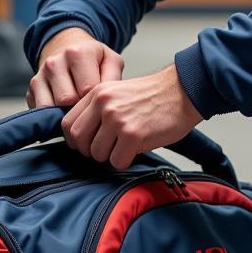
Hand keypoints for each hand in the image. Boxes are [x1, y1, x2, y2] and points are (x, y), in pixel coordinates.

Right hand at [27, 28, 123, 108]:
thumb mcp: (110, 61)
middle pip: (67, 100)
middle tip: (87, 104)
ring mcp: (40, 75)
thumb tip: (103, 100)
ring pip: (51, 108)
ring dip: (65, 112)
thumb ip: (113, 78)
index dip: (96, 99)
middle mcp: (54, 62)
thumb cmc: (93, 60)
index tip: (100, 98)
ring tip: (76, 106)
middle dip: (79, 107)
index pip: (87, 89)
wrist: (68, 49)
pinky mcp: (31, 89)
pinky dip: (53, 115)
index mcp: (77, 53)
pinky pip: (41, 111)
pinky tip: (64, 109)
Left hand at [62, 64, 203, 169]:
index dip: (75, 140)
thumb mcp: (118, 93)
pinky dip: (126, 161)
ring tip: (126, 147)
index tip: (87, 144)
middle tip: (107, 150)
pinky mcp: (133, 135)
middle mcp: (104, 105)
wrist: (183, 91)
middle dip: (90, 151)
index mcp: (98, 93)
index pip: (68, 124)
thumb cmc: (154, 95)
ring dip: (111, 156)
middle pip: (79, 141)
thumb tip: (84, 137)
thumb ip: (98, 110)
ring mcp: (118, 120)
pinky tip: (136, 149)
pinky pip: (117, 161)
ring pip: (97, 154)